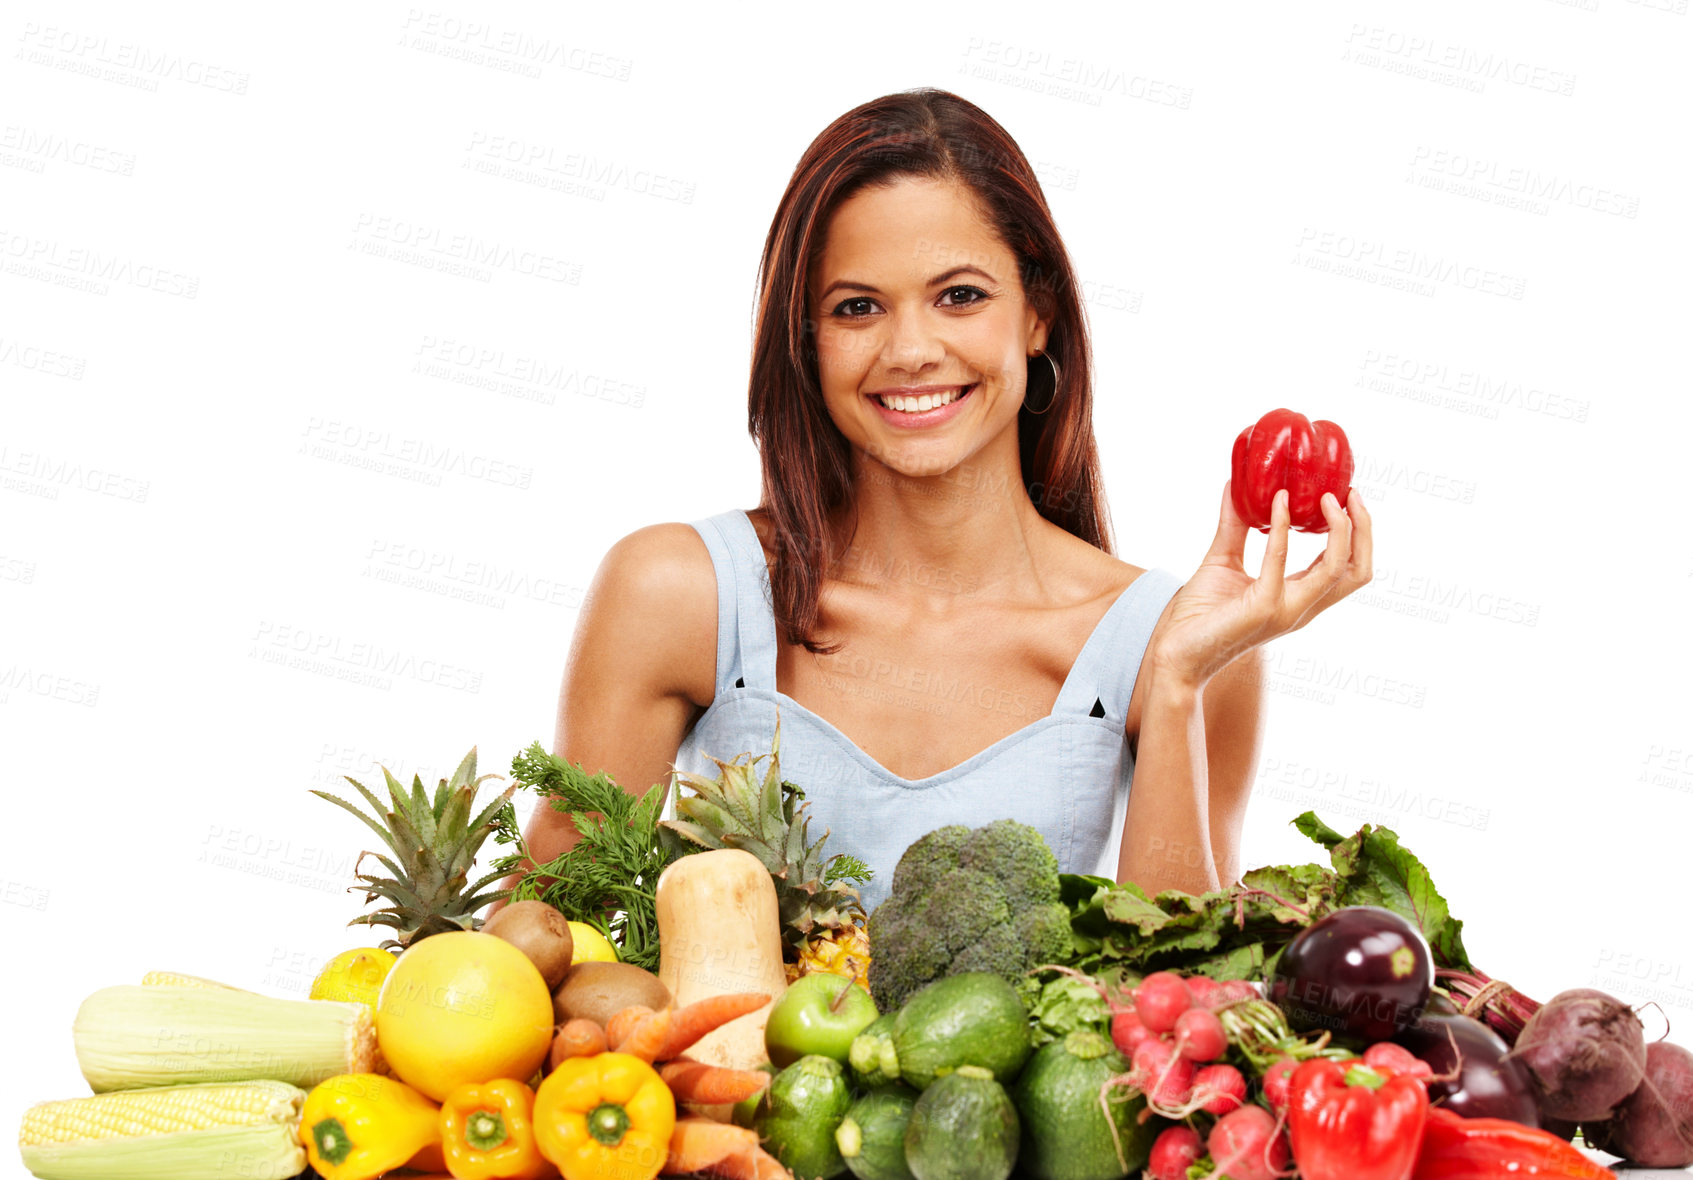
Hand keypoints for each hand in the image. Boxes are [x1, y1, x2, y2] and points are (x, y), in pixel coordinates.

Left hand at [1149, 481, 1372, 688]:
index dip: (1357, 532)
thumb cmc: (1199, 614)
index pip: (1348, 568)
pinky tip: (1277, 501)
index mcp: (1299, 598)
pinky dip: (1282, 526)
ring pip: (1338, 569)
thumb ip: (1236, 525)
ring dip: (1340, 528)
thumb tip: (1236, 484)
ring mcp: (1286, 610)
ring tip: (1326, 496)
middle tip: (1350, 492)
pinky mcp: (1263, 607)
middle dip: (1364, 529)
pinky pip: (1281, 560)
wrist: (1175, 652)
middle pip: (1358, 571)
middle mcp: (1301, 608)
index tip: (1347, 495)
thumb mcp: (1223, 560)